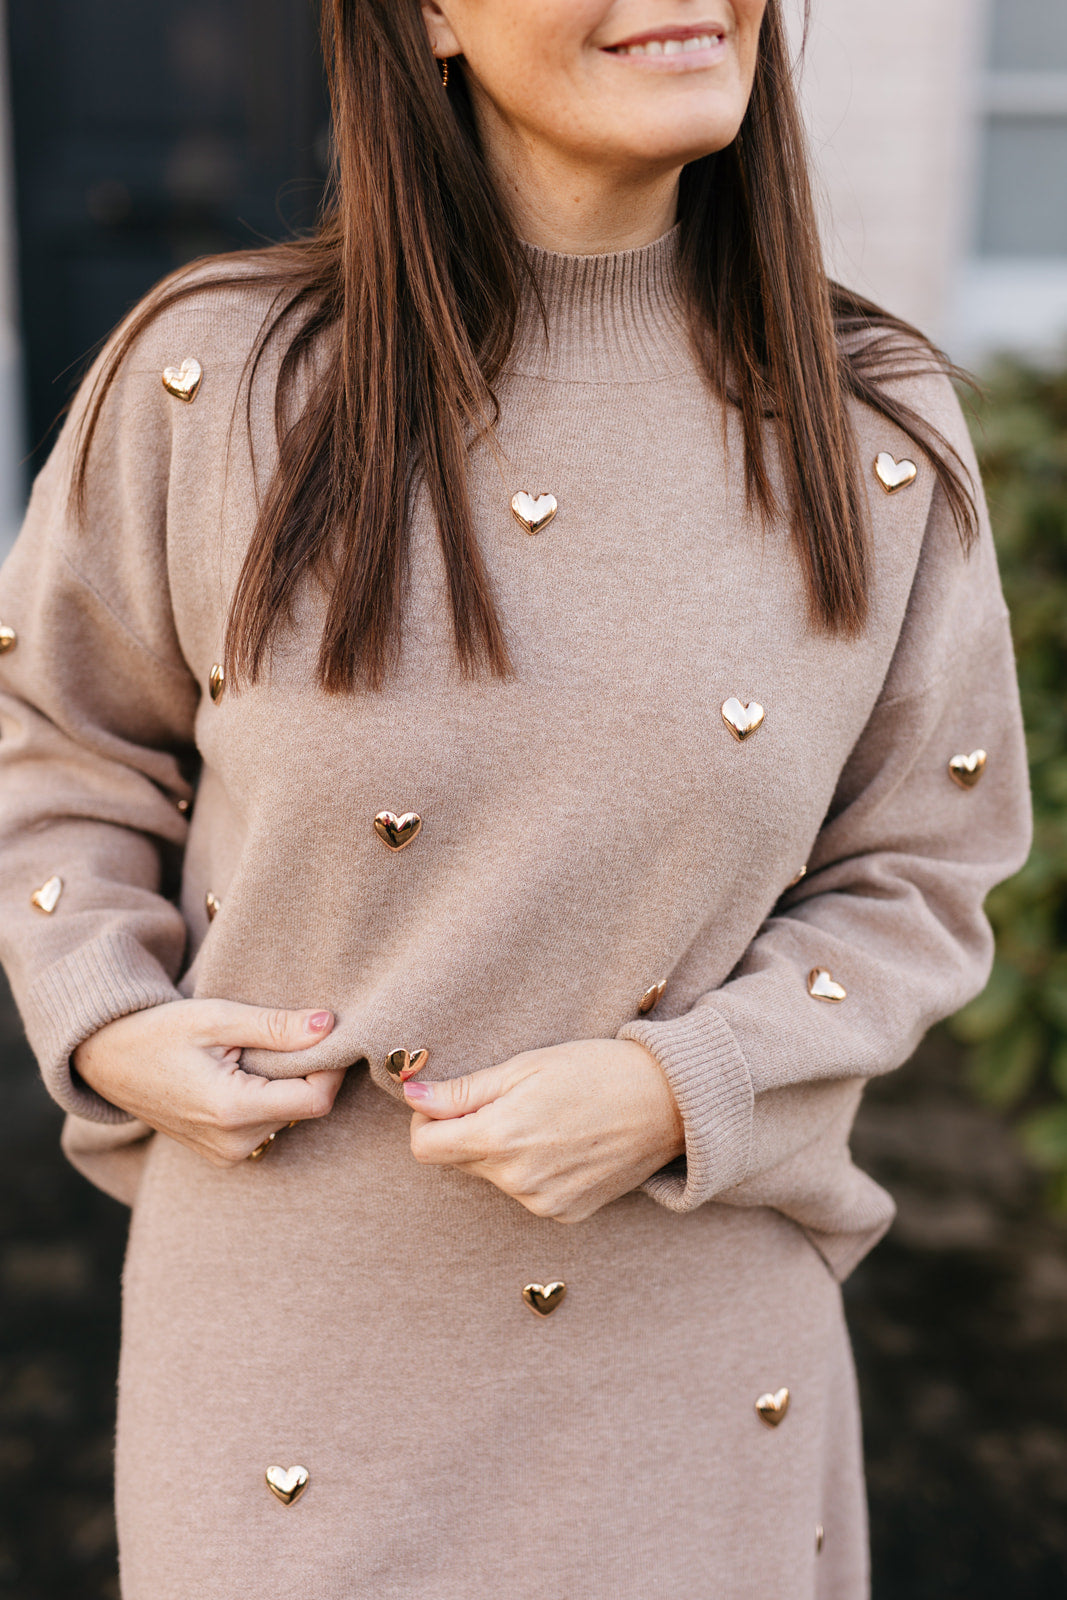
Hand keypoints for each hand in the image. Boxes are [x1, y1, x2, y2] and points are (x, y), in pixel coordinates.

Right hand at [72, 1000, 344, 1166]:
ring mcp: (226, 1154)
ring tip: (252, 1054)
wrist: (106, 1060)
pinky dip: (269, 1097)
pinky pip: (268, 1125)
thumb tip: (328, 1025)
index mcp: (231, 1110)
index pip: (316, 1100)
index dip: (331, 1066)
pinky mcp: (222, 1154)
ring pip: (289, 1117)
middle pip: (305, 1108)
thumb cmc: (158, 1031)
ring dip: (286, 1084)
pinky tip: (243, 1073)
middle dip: (307, 1071)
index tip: (326, 1034)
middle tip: (284, 1035)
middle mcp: (233, 1143)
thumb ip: (274, 1026)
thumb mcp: (216, 1018)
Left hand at [403, 1038, 684, 1222]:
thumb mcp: (523, 1067)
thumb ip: (462, 1090)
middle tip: (512, 1100)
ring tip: (548, 1120)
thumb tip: (410, 1095)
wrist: (667, 1103)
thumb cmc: (595, 1071)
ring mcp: (542, 1204)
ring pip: (493, 1177)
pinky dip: (533, 1171)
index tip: (449, 1101)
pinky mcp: (565, 1216)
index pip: (424, 1147)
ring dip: (503, 1152)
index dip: (428, 1121)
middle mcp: (516, 1180)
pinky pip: (526, 1193)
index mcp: (499, 1138)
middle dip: (469, 1132)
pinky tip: (565, 1144)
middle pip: (458, 1161)